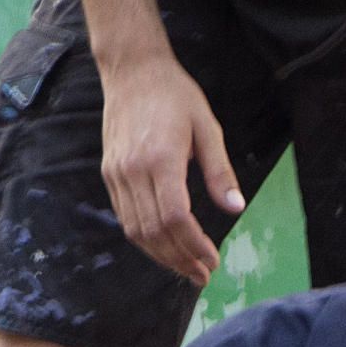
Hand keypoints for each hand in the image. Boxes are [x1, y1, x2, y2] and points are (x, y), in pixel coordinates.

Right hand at [96, 49, 242, 286]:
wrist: (132, 72)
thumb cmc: (175, 95)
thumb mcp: (207, 127)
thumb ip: (219, 171)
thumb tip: (235, 208)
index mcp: (160, 158)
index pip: (174, 218)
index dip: (194, 245)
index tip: (213, 259)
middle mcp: (133, 171)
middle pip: (154, 232)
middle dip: (180, 259)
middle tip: (203, 274)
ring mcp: (117, 174)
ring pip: (135, 230)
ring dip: (161, 256)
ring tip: (186, 268)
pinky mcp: (110, 174)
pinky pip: (125, 217)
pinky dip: (144, 239)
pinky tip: (164, 247)